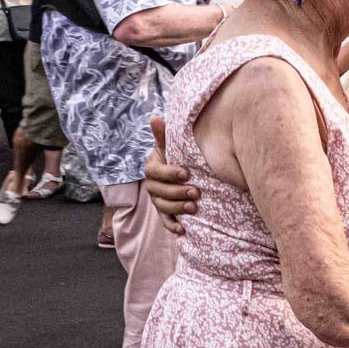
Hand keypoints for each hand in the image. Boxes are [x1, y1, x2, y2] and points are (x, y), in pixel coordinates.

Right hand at [145, 113, 197, 233]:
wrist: (181, 171)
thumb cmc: (177, 155)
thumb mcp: (170, 145)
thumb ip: (163, 135)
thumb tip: (155, 117)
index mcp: (152, 167)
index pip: (155, 172)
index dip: (170, 173)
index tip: (186, 173)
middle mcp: (152, 185)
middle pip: (159, 192)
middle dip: (178, 192)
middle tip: (197, 192)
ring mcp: (157, 200)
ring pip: (163, 207)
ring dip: (178, 208)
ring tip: (194, 208)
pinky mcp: (164, 212)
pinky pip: (165, 222)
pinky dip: (173, 226)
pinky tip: (183, 230)